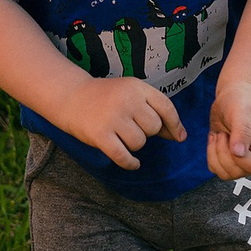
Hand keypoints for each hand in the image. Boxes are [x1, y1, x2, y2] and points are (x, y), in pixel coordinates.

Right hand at [58, 77, 186, 169]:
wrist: (71, 97)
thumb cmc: (107, 98)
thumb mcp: (131, 95)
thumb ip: (153, 111)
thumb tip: (178, 135)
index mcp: (137, 87)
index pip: (166, 108)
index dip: (175, 125)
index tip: (179, 137)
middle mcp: (127, 101)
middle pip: (153, 127)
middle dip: (147, 132)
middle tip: (131, 127)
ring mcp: (113, 118)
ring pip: (139, 142)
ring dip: (134, 145)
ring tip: (121, 135)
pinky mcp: (100, 135)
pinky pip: (124, 156)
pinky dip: (130, 163)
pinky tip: (133, 163)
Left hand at [206, 78, 250, 180]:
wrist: (235, 95)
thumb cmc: (243, 100)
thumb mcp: (243, 111)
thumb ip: (242, 131)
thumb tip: (238, 153)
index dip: (238, 157)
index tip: (230, 136)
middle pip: (237, 173)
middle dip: (223, 153)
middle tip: (224, 132)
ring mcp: (241, 160)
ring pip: (224, 174)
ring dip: (215, 154)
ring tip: (220, 134)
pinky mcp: (227, 158)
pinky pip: (215, 168)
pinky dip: (210, 154)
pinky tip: (216, 137)